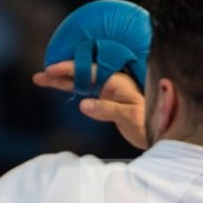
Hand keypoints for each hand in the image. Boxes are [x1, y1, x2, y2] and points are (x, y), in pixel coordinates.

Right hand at [31, 62, 148, 148]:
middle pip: (80, 74)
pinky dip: (72, 89)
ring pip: (80, 83)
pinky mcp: (107, 103)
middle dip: (59, 74)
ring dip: (61, 82)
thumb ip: (106, 109)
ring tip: (41, 80)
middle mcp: (111, 83)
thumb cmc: (150, 122)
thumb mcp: (129, 116)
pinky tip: (61, 88)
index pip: (88, 71)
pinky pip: (86, 92)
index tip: (51, 69)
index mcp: (116, 81)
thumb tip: (84, 104)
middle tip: (39, 76)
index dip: (68, 69)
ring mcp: (109, 92)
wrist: (163, 133)